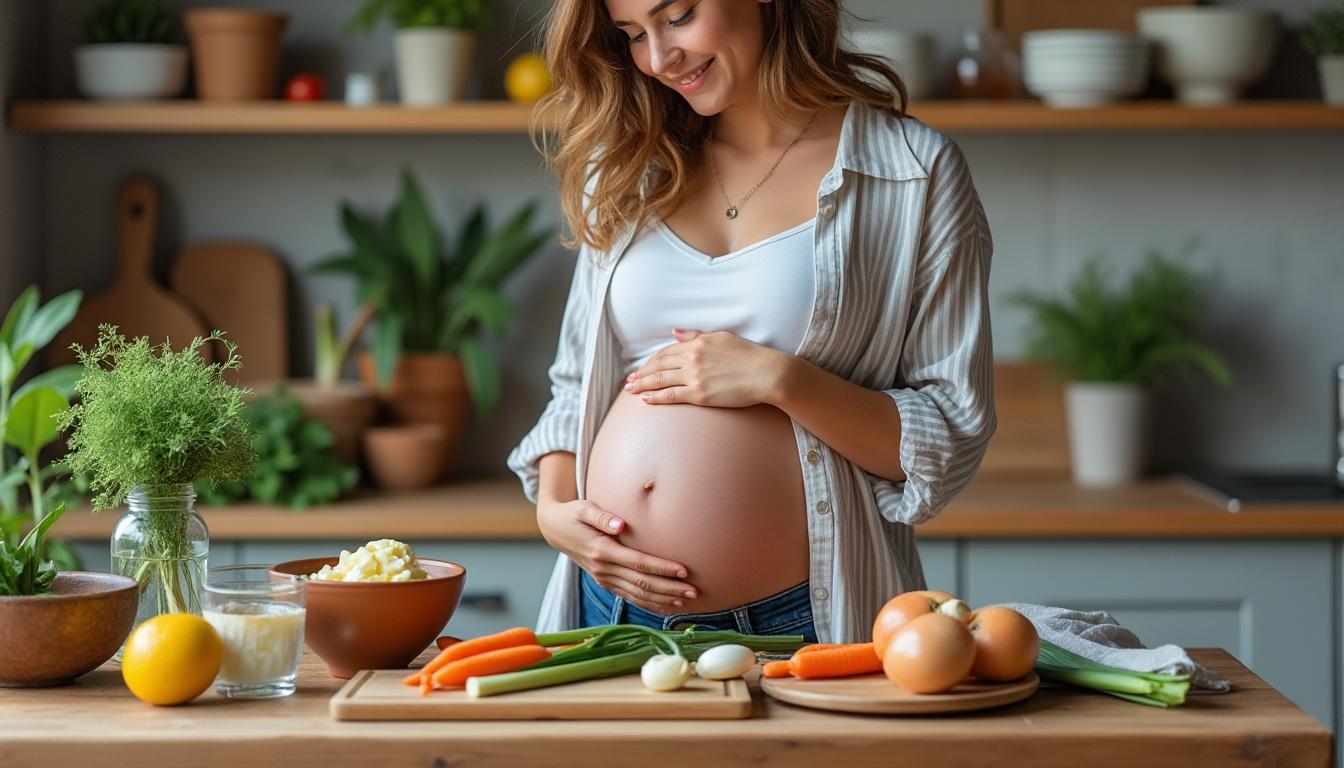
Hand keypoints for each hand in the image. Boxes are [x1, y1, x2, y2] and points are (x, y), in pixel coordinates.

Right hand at [536, 498, 698, 612]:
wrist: (555, 529)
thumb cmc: (573, 514)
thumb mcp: (583, 508)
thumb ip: (602, 516)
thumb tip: (621, 525)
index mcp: (601, 551)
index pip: (638, 563)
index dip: (662, 568)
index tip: (683, 570)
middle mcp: (603, 569)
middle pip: (642, 583)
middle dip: (669, 588)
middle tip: (694, 590)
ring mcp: (603, 578)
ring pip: (637, 594)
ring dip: (662, 599)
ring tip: (686, 600)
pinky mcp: (605, 582)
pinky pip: (629, 597)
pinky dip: (648, 603)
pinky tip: (666, 606)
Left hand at [624, 328, 789, 407]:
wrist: (766, 373)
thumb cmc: (749, 355)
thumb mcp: (722, 338)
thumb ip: (696, 336)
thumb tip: (675, 333)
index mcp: (698, 343)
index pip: (667, 351)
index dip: (652, 360)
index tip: (643, 367)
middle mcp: (692, 358)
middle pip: (659, 365)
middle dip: (642, 373)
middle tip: (629, 380)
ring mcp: (695, 377)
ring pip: (660, 380)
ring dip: (643, 384)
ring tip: (631, 389)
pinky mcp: (700, 394)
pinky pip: (671, 395)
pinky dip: (656, 397)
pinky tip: (645, 399)